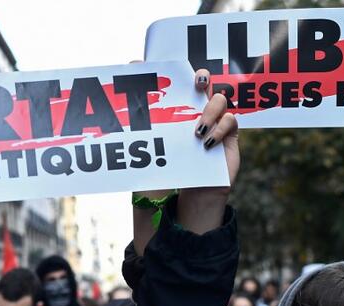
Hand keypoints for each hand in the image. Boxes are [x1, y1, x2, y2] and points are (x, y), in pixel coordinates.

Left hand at [131, 69, 239, 249]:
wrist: (191, 196)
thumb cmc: (171, 173)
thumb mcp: (151, 153)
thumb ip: (138, 136)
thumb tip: (112, 121)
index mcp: (180, 112)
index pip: (180, 85)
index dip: (176, 72)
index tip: (170, 70)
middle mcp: (199, 113)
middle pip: (206, 83)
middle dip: (202, 78)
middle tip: (197, 85)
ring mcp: (217, 123)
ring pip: (220, 99)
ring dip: (209, 110)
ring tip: (197, 131)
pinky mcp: (230, 137)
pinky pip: (231, 121)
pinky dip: (220, 128)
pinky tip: (207, 144)